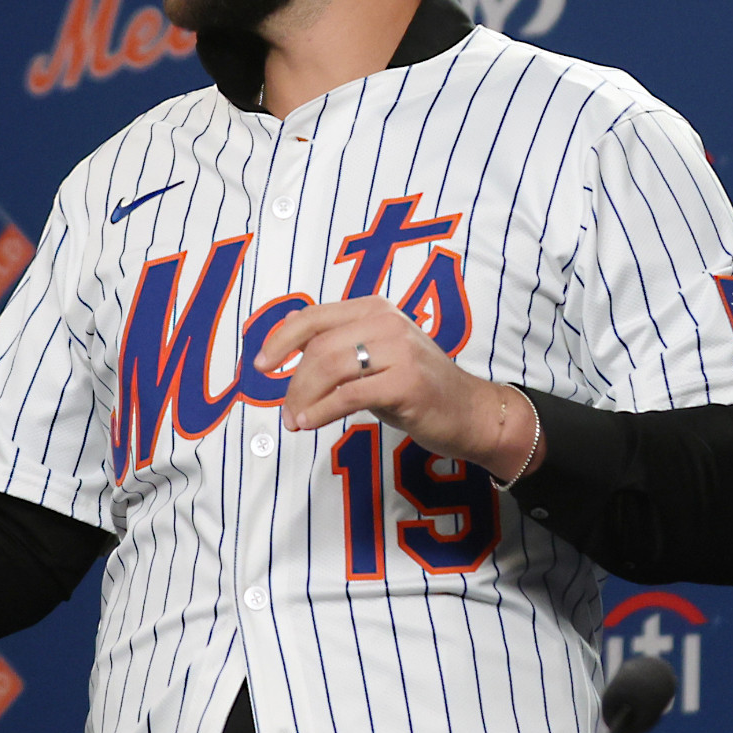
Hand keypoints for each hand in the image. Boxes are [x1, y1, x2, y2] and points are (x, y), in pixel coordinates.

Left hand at [254, 295, 540, 480]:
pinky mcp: (406, 382)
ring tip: (296, 419)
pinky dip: (321, 411)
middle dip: (293, 382)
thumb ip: (336, 340)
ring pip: (329, 369)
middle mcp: (386, 322)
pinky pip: (348, 396)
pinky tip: (309, 423)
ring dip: (303, 398)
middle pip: (318, 348)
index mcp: (374, 309)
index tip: (261, 364)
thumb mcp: (375, 353)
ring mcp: (399, 350)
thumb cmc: (417, 385)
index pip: (313, 317)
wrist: (471, 411)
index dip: (281, 340)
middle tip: (286, 409)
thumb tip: (287, 326)